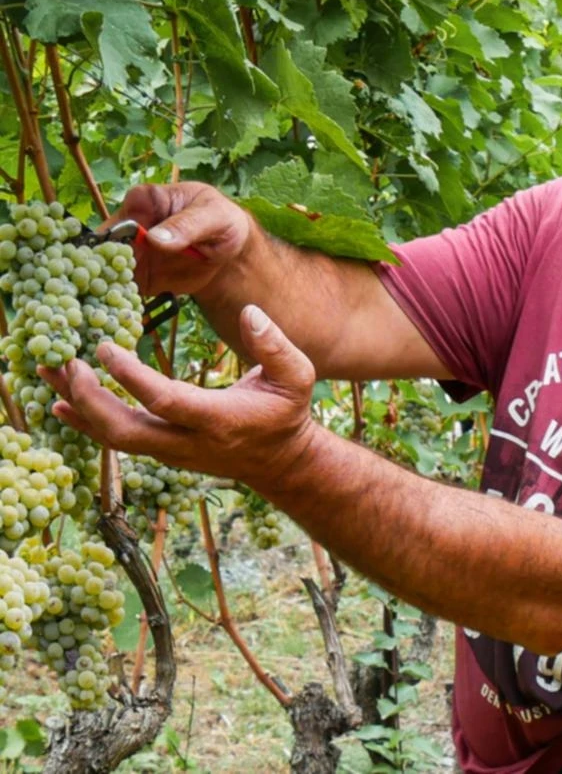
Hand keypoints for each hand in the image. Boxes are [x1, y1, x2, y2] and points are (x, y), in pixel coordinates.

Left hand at [39, 306, 317, 486]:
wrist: (280, 461)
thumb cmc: (286, 413)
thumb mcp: (298, 376)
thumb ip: (276, 345)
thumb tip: (250, 312)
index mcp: (220, 420)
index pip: (166, 402)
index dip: (131, 378)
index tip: (104, 348)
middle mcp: (189, 443)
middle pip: (125, 432)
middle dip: (90, 399)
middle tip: (68, 363)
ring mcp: (172, 454)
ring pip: (114, 440)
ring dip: (79, 407)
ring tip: (50, 374)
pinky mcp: (163, 454)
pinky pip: (117, 442)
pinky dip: (86, 422)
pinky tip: (60, 402)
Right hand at [109, 182, 252, 296]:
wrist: (231, 246)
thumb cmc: (221, 219)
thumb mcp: (212, 216)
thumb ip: (186, 225)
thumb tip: (154, 239)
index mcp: (142, 202)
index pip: (115, 224)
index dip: (107, 246)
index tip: (110, 266)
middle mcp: (129, 228)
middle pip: (101, 251)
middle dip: (96, 272)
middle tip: (98, 292)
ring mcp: (133, 254)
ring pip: (106, 273)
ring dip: (104, 290)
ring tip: (105, 307)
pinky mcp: (141, 277)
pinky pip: (123, 290)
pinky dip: (120, 302)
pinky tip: (120, 313)